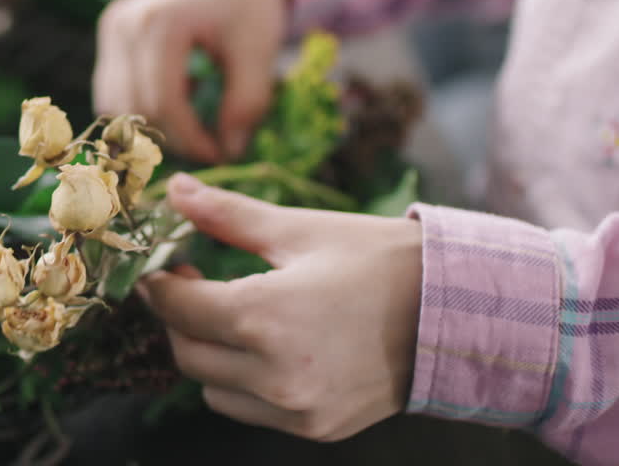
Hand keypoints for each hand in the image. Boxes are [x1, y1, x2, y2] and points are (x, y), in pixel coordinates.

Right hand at [94, 0, 287, 162]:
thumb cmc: (249, 2)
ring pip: (113, 103)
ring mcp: (112, 26)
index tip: (220, 156)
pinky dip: (137, 107)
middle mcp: (125, 23)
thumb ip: (245, 104)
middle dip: (169, 140)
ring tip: (191, 128)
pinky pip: (111, 88)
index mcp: (161, 22)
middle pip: (133, 108)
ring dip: (148, 127)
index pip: (163, 103)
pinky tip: (174, 100)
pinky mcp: (110, 32)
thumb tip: (228, 153)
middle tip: (207, 149)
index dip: (191, 140)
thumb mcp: (257, 52)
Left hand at [141, 173, 422, 440]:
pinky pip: (248, 410)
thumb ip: (228, 215)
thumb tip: (174, 189)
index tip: (162, 265)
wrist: (460, 312)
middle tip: (193, 282)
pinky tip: (262, 345)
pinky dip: (240, 382)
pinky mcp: (316, 427)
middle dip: (179, 316)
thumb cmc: (381, 261)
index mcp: (266, 316)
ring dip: (207, 352)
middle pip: (187, 352)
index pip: (177, 307)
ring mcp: (297, 408)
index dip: (158, 284)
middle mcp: (276, 373)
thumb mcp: (301, 230)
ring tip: (230, 314)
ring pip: (211, 388)